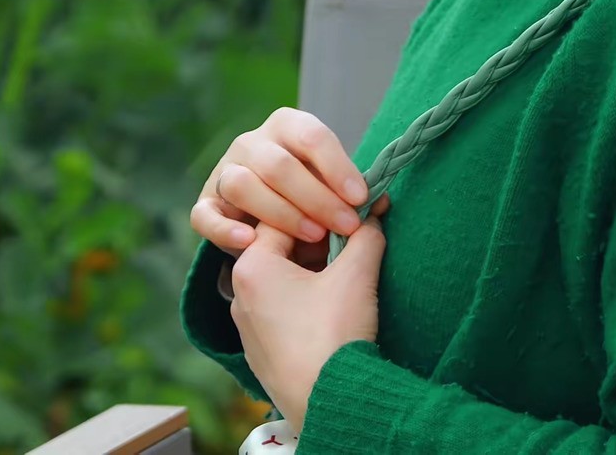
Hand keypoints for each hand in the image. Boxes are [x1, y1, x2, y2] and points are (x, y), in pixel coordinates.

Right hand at [189, 105, 388, 255]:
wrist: (265, 215)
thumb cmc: (309, 195)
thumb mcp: (331, 188)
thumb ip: (351, 194)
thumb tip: (381, 204)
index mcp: (287, 126)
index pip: (311, 136)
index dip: (338, 166)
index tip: (361, 198)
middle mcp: (252, 142)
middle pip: (279, 164)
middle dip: (316, 198)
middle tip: (345, 227)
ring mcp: (224, 171)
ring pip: (242, 184)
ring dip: (280, 213)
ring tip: (312, 238)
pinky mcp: (206, 204)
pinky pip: (205, 215)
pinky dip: (225, 230)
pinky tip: (249, 243)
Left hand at [229, 213, 387, 433]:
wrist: (330, 405)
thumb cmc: (334, 333)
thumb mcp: (356, 274)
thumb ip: (366, 234)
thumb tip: (376, 210)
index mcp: (251, 267)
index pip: (285, 218)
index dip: (320, 211)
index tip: (348, 214)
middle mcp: (239, 294)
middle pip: (282, 249)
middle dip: (318, 242)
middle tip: (351, 239)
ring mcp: (247, 327)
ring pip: (281, 280)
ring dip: (313, 271)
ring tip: (346, 273)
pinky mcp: (260, 353)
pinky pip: (280, 311)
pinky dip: (304, 301)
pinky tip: (333, 307)